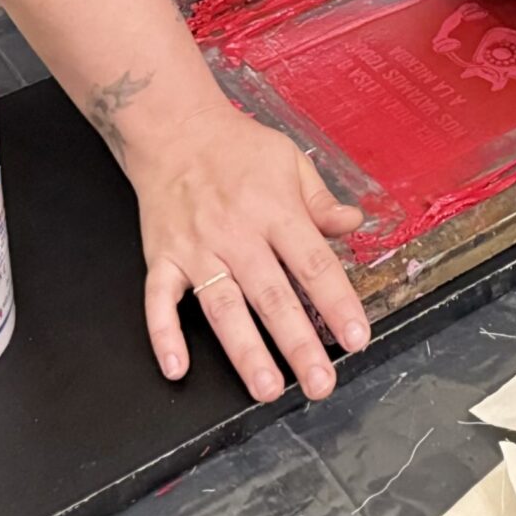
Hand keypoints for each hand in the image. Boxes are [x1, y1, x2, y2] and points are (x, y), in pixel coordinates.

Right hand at [127, 101, 369, 402]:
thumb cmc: (236, 148)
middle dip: (298, 343)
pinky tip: (176, 367)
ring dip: (245, 350)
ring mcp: (196, 248)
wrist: (173, 128)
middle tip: (320, 384)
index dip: (338, 303)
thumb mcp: (289, 161)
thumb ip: (320, 201)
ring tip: (267, 388)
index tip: (356, 338)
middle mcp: (236, 233)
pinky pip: (159, 301)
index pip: (313, 263)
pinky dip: (164, 334)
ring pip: (223, 307)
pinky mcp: (162, 257)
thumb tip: (353, 225)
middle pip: (272, 295)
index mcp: (274, 209)